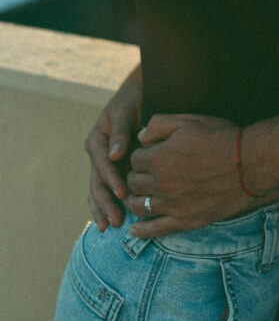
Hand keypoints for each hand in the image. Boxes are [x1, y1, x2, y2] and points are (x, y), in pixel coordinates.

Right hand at [84, 66, 141, 231]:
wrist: (139, 94)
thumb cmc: (133, 100)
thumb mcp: (125, 111)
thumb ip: (121, 133)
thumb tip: (116, 155)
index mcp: (96, 141)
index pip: (102, 164)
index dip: (112, 180)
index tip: (124, 193)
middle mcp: (98, 155)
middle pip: (97, 183)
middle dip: (105, 203)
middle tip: (116, 221)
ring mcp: (105, 164)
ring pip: (100, 191)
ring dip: (104, 209)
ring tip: (110, 226)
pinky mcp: (114, 170)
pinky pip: (108, 190)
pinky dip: (108, 205)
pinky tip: (112, 221)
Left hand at [124, 114, 278, 238]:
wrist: (249, 164)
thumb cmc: (221, 138)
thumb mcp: (189, 120)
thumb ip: (159, 124)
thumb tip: (140, 136)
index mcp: (159, 158)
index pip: (134, 159)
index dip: (141, 154)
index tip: (151, 153)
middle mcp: (161, 184)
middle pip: (133, 182)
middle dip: (137, 175)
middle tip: (146, 172)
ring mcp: (172, 205)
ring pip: (138, 206)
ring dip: (135, 199)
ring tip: (140, 194)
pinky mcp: (184, 221)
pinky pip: (154, 230)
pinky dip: (141, 231)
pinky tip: (134, 229)